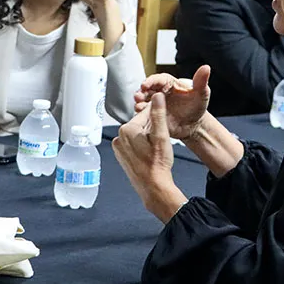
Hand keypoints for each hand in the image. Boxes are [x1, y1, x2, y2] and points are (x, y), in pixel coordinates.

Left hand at [113, 93, 187, 221]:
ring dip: (147, 138)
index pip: (145, 113)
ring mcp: (119, 147)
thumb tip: (157, 96)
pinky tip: (150, 155)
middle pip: (141, 124)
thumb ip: (158, 114)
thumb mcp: (162, 136)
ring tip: (156, 150)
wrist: (153, 187)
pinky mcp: (121, 155)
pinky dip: (142, 146)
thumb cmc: (158, 165)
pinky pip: (133, 144)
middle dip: (152, 129)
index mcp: (127, 129)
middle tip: (161, 142)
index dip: (158, 118)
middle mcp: (119, 137)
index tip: (165, 126)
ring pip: (138, 134)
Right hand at [133, 65, 210, 139]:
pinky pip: (145, 114)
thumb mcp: (202, 94)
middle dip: (141, 92)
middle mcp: (160, 92)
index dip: (150, 81)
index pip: (158, 79)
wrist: (194, 125)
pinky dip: (141, 113)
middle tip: (138, 96)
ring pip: (143, 101)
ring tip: (138, 106)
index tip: (145, 85)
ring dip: (139, 102)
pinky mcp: (153, 115)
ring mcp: (155, 104)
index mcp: (170, 84)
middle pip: (147, 89)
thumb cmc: (197, 106)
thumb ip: (201, 81)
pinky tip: (140, 114)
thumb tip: (206, 68)